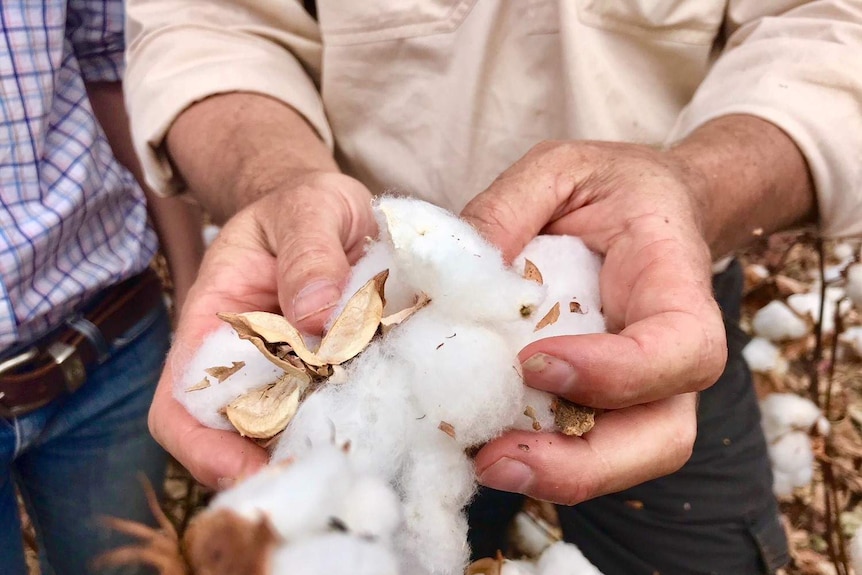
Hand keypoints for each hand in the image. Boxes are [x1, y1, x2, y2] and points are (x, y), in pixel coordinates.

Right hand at [148, 172, 375, 487]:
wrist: (336, 210)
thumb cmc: (307, 204)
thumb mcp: (308, 208)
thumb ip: (309, 252)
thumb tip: (316, 314)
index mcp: (214, 322)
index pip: (180, 402)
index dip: (200, 447)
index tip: (246, 469)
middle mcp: (247, 361)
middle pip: (235, 438)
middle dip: (270, 464)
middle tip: (325, 472)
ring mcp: (292, 375)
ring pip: (291, 435)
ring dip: (318, 450)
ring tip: (362, 456)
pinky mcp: (334, 377)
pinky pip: (338, 414)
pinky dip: (356, 426)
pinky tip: (389, 426)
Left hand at [460, 140, 727, 504]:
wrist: (649, 209)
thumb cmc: (613, 188)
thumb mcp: (560, 169)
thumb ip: (506, 206)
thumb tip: (448, 270)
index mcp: (676, 287)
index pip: (681, 349)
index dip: (618, 372)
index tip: (536, 362)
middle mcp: (673, 355)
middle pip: (663, 437)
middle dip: (584, 464)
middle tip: (497, 458)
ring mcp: (644, 388)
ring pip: (625, 459)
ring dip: (556, 476)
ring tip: (483, 462)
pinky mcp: (606, 402)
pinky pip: (584, 446)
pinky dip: (538, 458)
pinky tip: (483, 443)